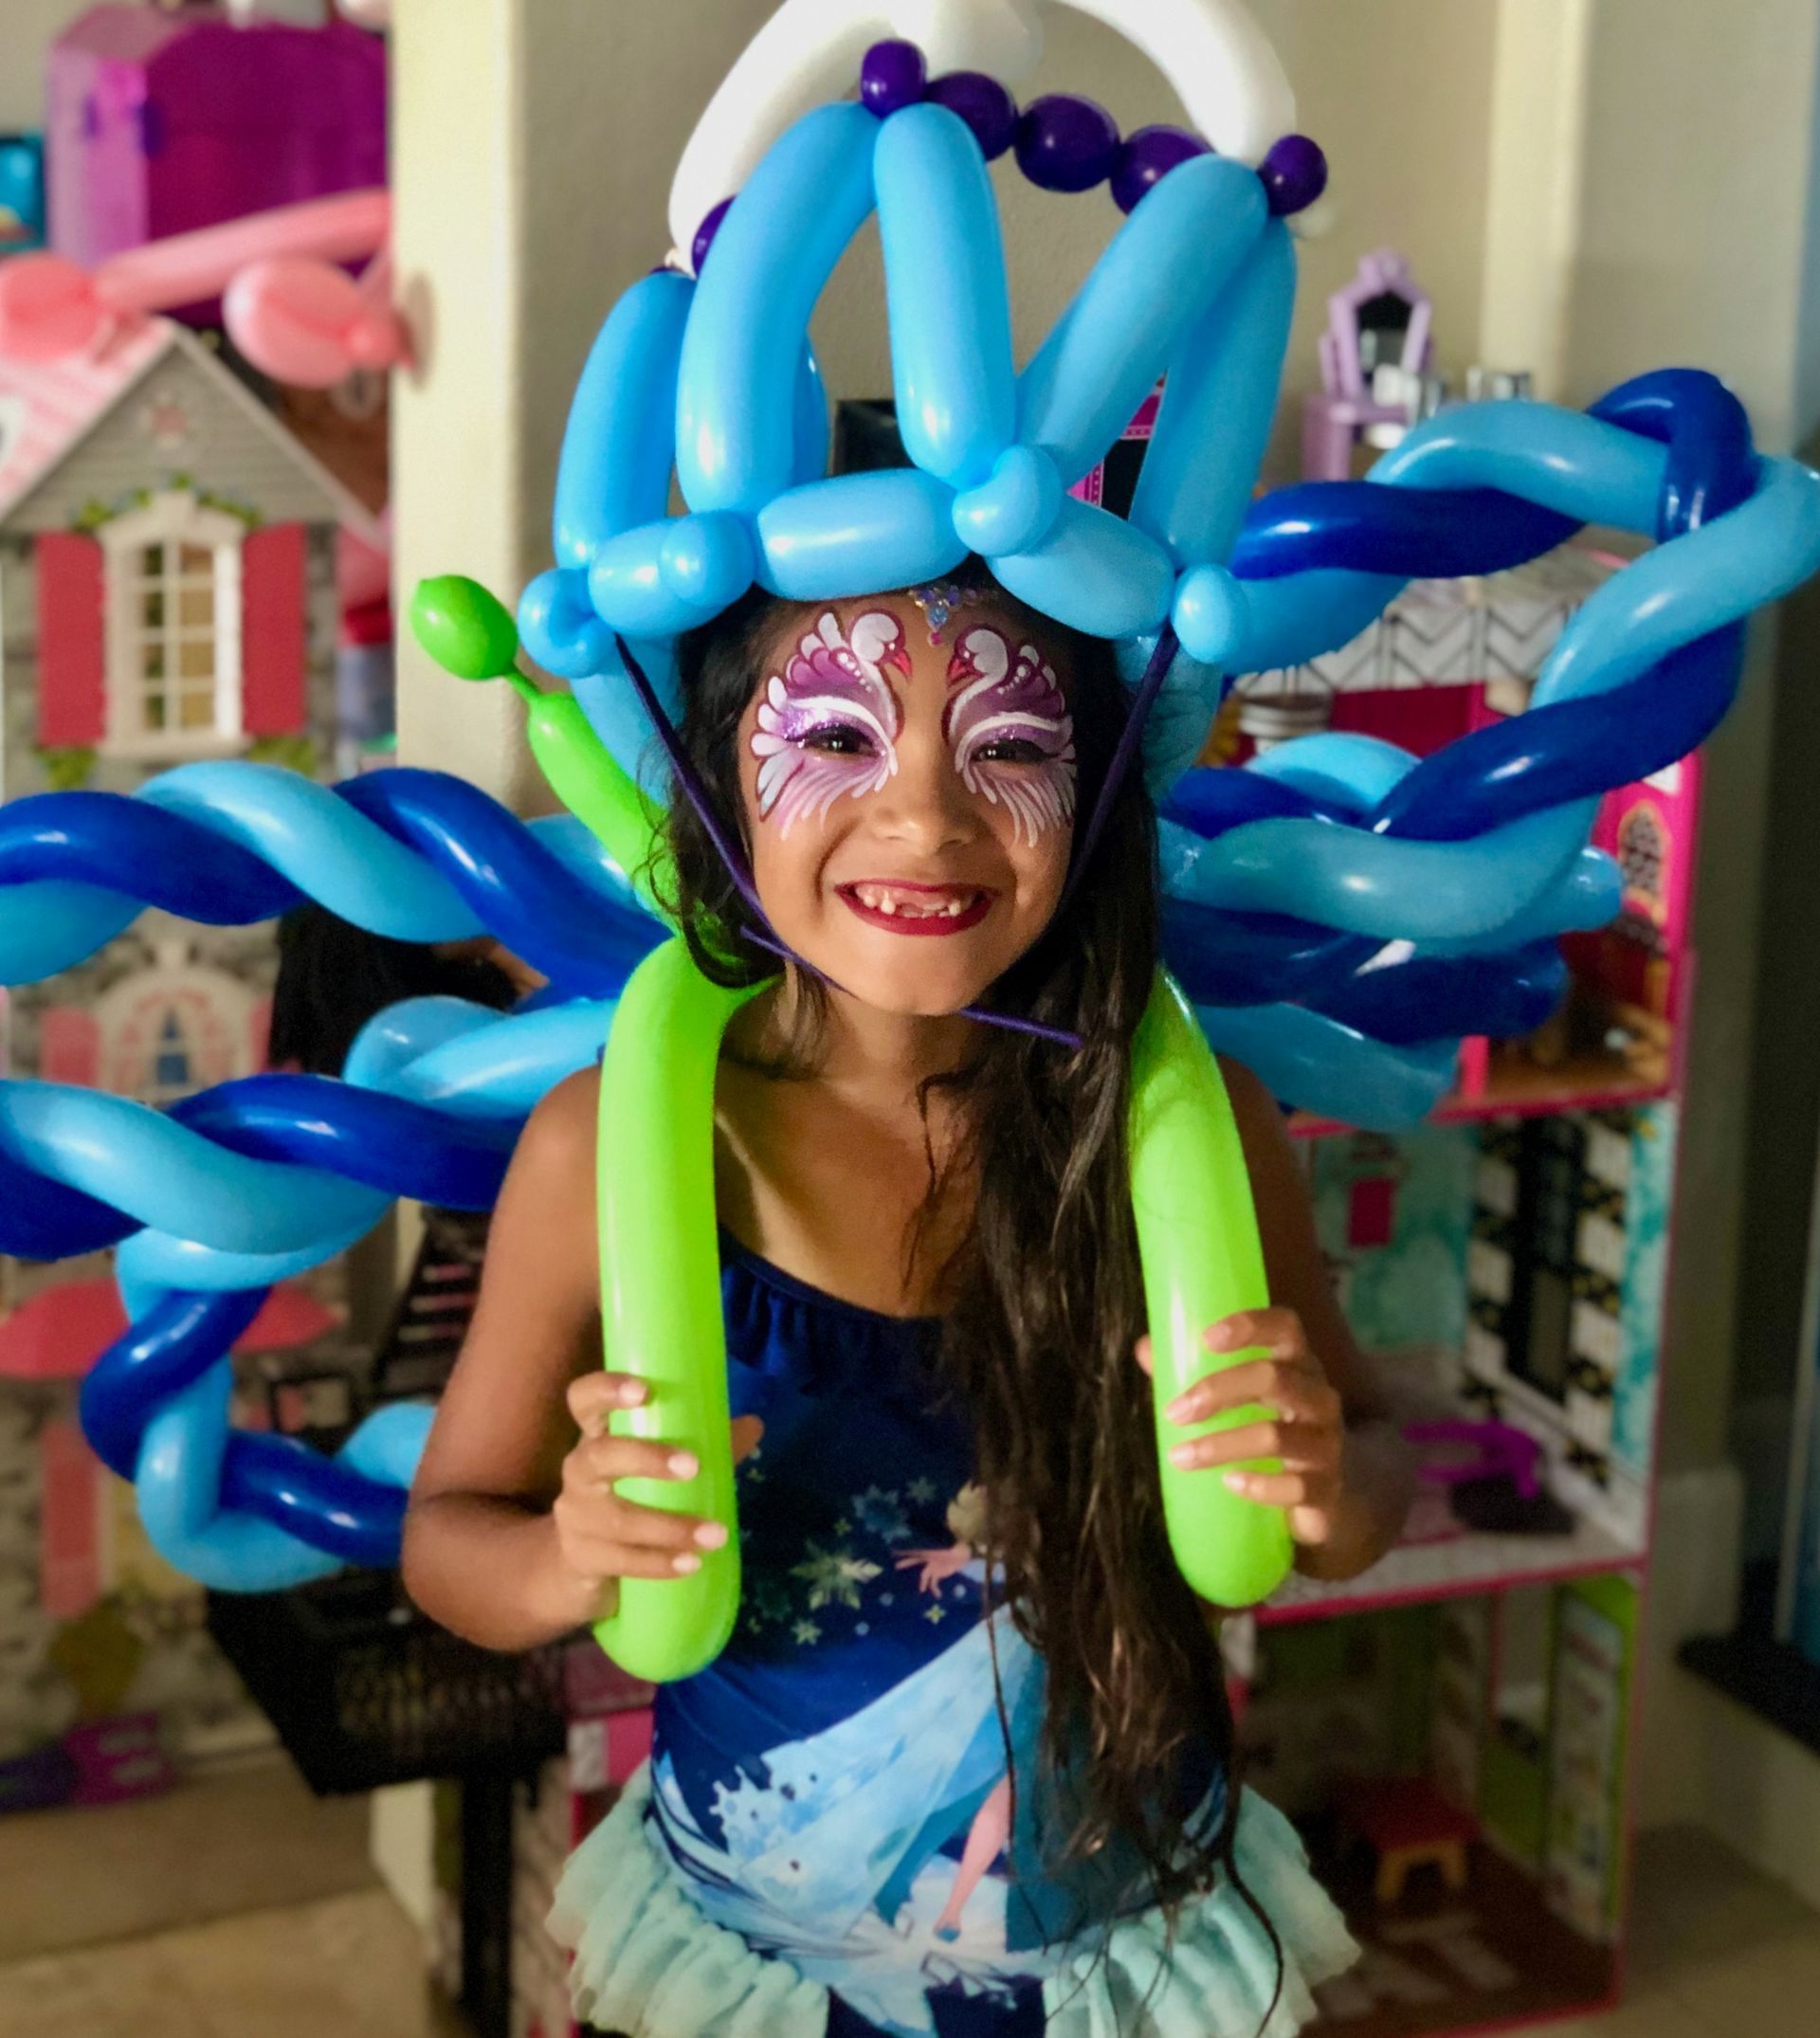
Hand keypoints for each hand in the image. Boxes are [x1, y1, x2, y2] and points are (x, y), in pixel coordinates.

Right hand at [545, 1372, 763, 1626]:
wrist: (579, 1563)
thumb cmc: (628, 1495)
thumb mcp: (657, 1465)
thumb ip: (705, 1443)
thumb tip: (754, 1425)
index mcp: (598, 1435)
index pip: (584, 1399)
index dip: (606, 1390)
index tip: (643, 1390)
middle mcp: (580, 1470)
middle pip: (599, 1456)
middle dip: (645, 1458)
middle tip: (692, 1465)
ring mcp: (577, 1517)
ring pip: (618, 1519)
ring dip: (669, 1527)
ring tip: (716, 1534)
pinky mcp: (583, 1559)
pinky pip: (622, 1561)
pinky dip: (660, 1563)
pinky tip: (691, 1564)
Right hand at [894, 1546, 971, 1594]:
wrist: (965, 1554)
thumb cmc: (956, 1547)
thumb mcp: (948, 1544)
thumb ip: (940, 1542)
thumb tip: (934, 1531)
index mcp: (929, 1550)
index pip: (915, 1549)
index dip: (905, 1550)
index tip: (895, 1550)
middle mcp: (928, 1558)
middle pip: (914, 1560)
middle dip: (906, 1562)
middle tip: (896, 1566)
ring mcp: (933, 1566)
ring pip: (924, 1576)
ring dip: (923, 1583)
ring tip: (921, 1590)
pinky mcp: (939, 1574)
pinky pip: (934, 1583)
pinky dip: (935, 1589)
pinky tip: (938, 1595)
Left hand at [1135, 1308, 1346, 1551]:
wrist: (1331, 1494)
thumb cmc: (1274, 1429)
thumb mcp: (1243, 1398)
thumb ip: (1197, 1372)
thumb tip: (1147, 1348)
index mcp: (1297, 1364)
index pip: (1286, 1327)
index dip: (1249, 1325)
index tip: (1205, 1338)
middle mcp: (1319, 1397)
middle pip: (1274, 1377)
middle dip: (1217, 1391)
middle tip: (1174, 1412)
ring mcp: (1327, 1443)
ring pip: (1276, 1436)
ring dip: (1221, 1445)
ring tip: (1179, 1456)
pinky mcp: (1327, 1488)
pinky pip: (1295, 1486)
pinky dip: (1258, 1485)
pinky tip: (1229, 1484)